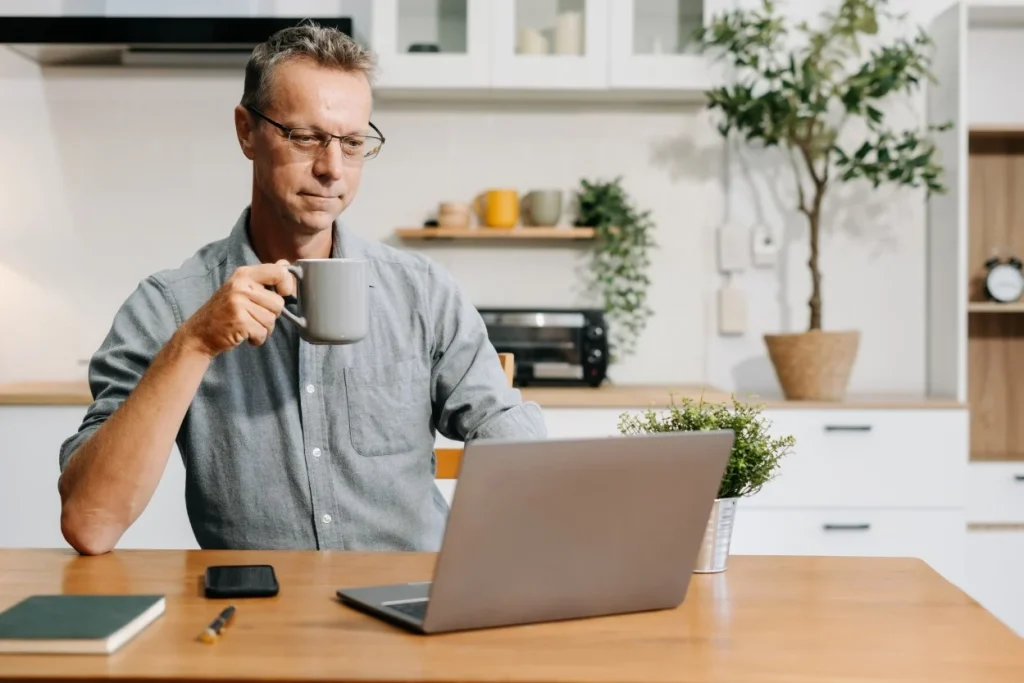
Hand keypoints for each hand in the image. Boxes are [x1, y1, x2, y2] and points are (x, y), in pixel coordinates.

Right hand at [181, 261, 296, 356]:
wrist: (199, 333)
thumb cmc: (224, 311)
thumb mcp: (241, 288)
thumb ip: (264, 277)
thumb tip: (285, 264)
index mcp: (244, 274)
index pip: (279, 272)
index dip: (287, 285)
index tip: (282, 294)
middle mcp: (241, 286)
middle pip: (278, 303)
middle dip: (270, 315)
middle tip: (253, 316)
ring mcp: (239, 303)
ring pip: (272, 320)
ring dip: (263, 329)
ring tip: (247, 326)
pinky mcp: (240, 322)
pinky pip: (263, 333)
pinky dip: (257, 339)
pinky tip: (245, 335)